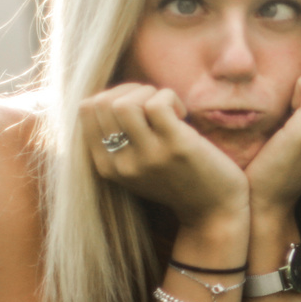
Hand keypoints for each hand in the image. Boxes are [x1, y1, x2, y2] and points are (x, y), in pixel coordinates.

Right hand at [82, 84, 248, 232]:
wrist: (214, 211)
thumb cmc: (178, 181)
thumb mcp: (137, 167)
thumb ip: (119, 141)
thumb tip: (109, 96)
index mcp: (107, 167)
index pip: (86, 110)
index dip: (112, 94)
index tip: (137, 105)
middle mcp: (122, 164)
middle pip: (103, 103)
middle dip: (130, 89)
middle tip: (153, 102)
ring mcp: (148, 156)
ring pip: (124, 104)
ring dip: (148, 92)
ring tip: (167, 107)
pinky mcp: (175, 147)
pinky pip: (158, 103)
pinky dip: (169, 97)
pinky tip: (182, 113)